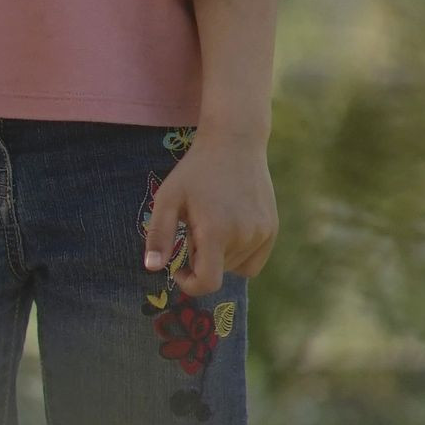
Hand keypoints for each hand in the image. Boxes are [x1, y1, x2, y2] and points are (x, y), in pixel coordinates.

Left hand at [144, 128, 275, 301]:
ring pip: (235, 267)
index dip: (189, 283)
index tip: (178, 267)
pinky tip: (230, 228)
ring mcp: (262, 233)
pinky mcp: (272, 229)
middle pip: (219, 271)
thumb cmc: (195, 171)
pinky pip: (254, 262)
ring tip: (213, 220)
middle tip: (195, 226)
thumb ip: (158, 236)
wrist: (235, 142)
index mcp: (216, 232)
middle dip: (201, 258)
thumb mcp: (168, 198)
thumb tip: (152, 269)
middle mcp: (244, 236)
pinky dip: (239, 255)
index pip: (207, 283)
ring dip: (220, 255)